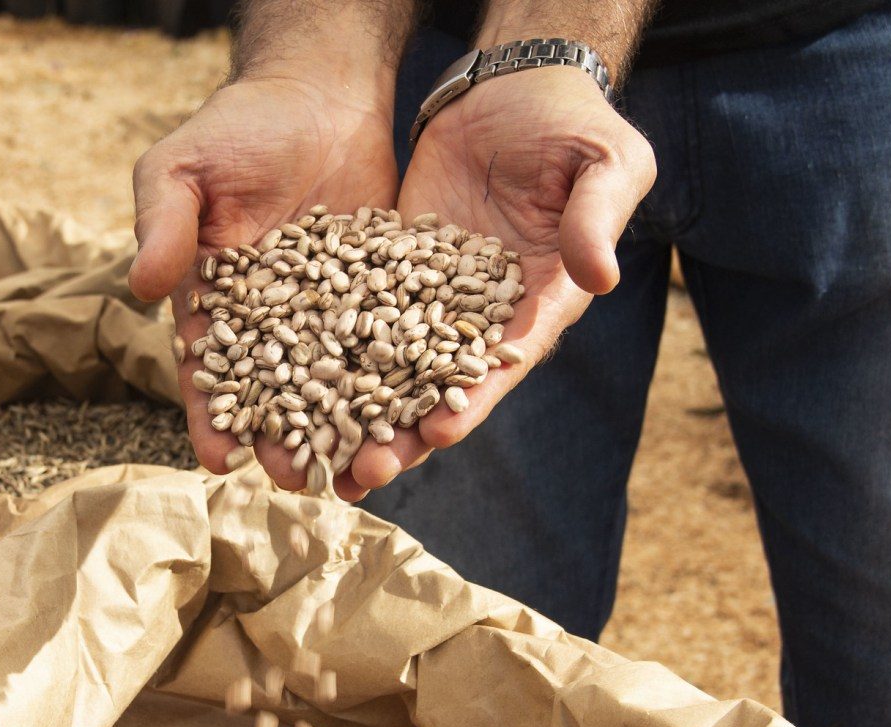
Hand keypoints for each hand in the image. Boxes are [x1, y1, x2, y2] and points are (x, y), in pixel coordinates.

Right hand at [130, 77, 396, 488]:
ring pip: (343, 385)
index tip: (218, 459)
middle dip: (289, 443)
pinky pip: (397, 347)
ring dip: (352, 431)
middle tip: (301, 484)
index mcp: (216, 306)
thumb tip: (141, 287)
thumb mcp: (183, 168)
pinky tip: (422, 418)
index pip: (211, 374)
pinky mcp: (386, 298)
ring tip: (368, 470)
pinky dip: (407, 383)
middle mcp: (275, 324)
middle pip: (280, 397)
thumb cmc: (236, 129)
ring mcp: (333, 316)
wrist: (319, 94)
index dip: (211, 418)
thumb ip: (163, 224)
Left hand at [347, 67, 655, 493]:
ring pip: (392, 367)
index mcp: (544, 299)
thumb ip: (595, 219)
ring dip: (358, 415)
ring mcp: (434, 297)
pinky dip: (327, 354)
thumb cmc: (574, 123)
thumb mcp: (603, 163)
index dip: (476, 398)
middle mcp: (486, 314)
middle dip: (406, 433)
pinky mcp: (391, 270)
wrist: (512, 87)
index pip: (508, 359)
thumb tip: (600, 276)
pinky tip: (286, 390)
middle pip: (442, 386)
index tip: (443, 435)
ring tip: (319, 459)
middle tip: (366, 476)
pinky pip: (357, 318)